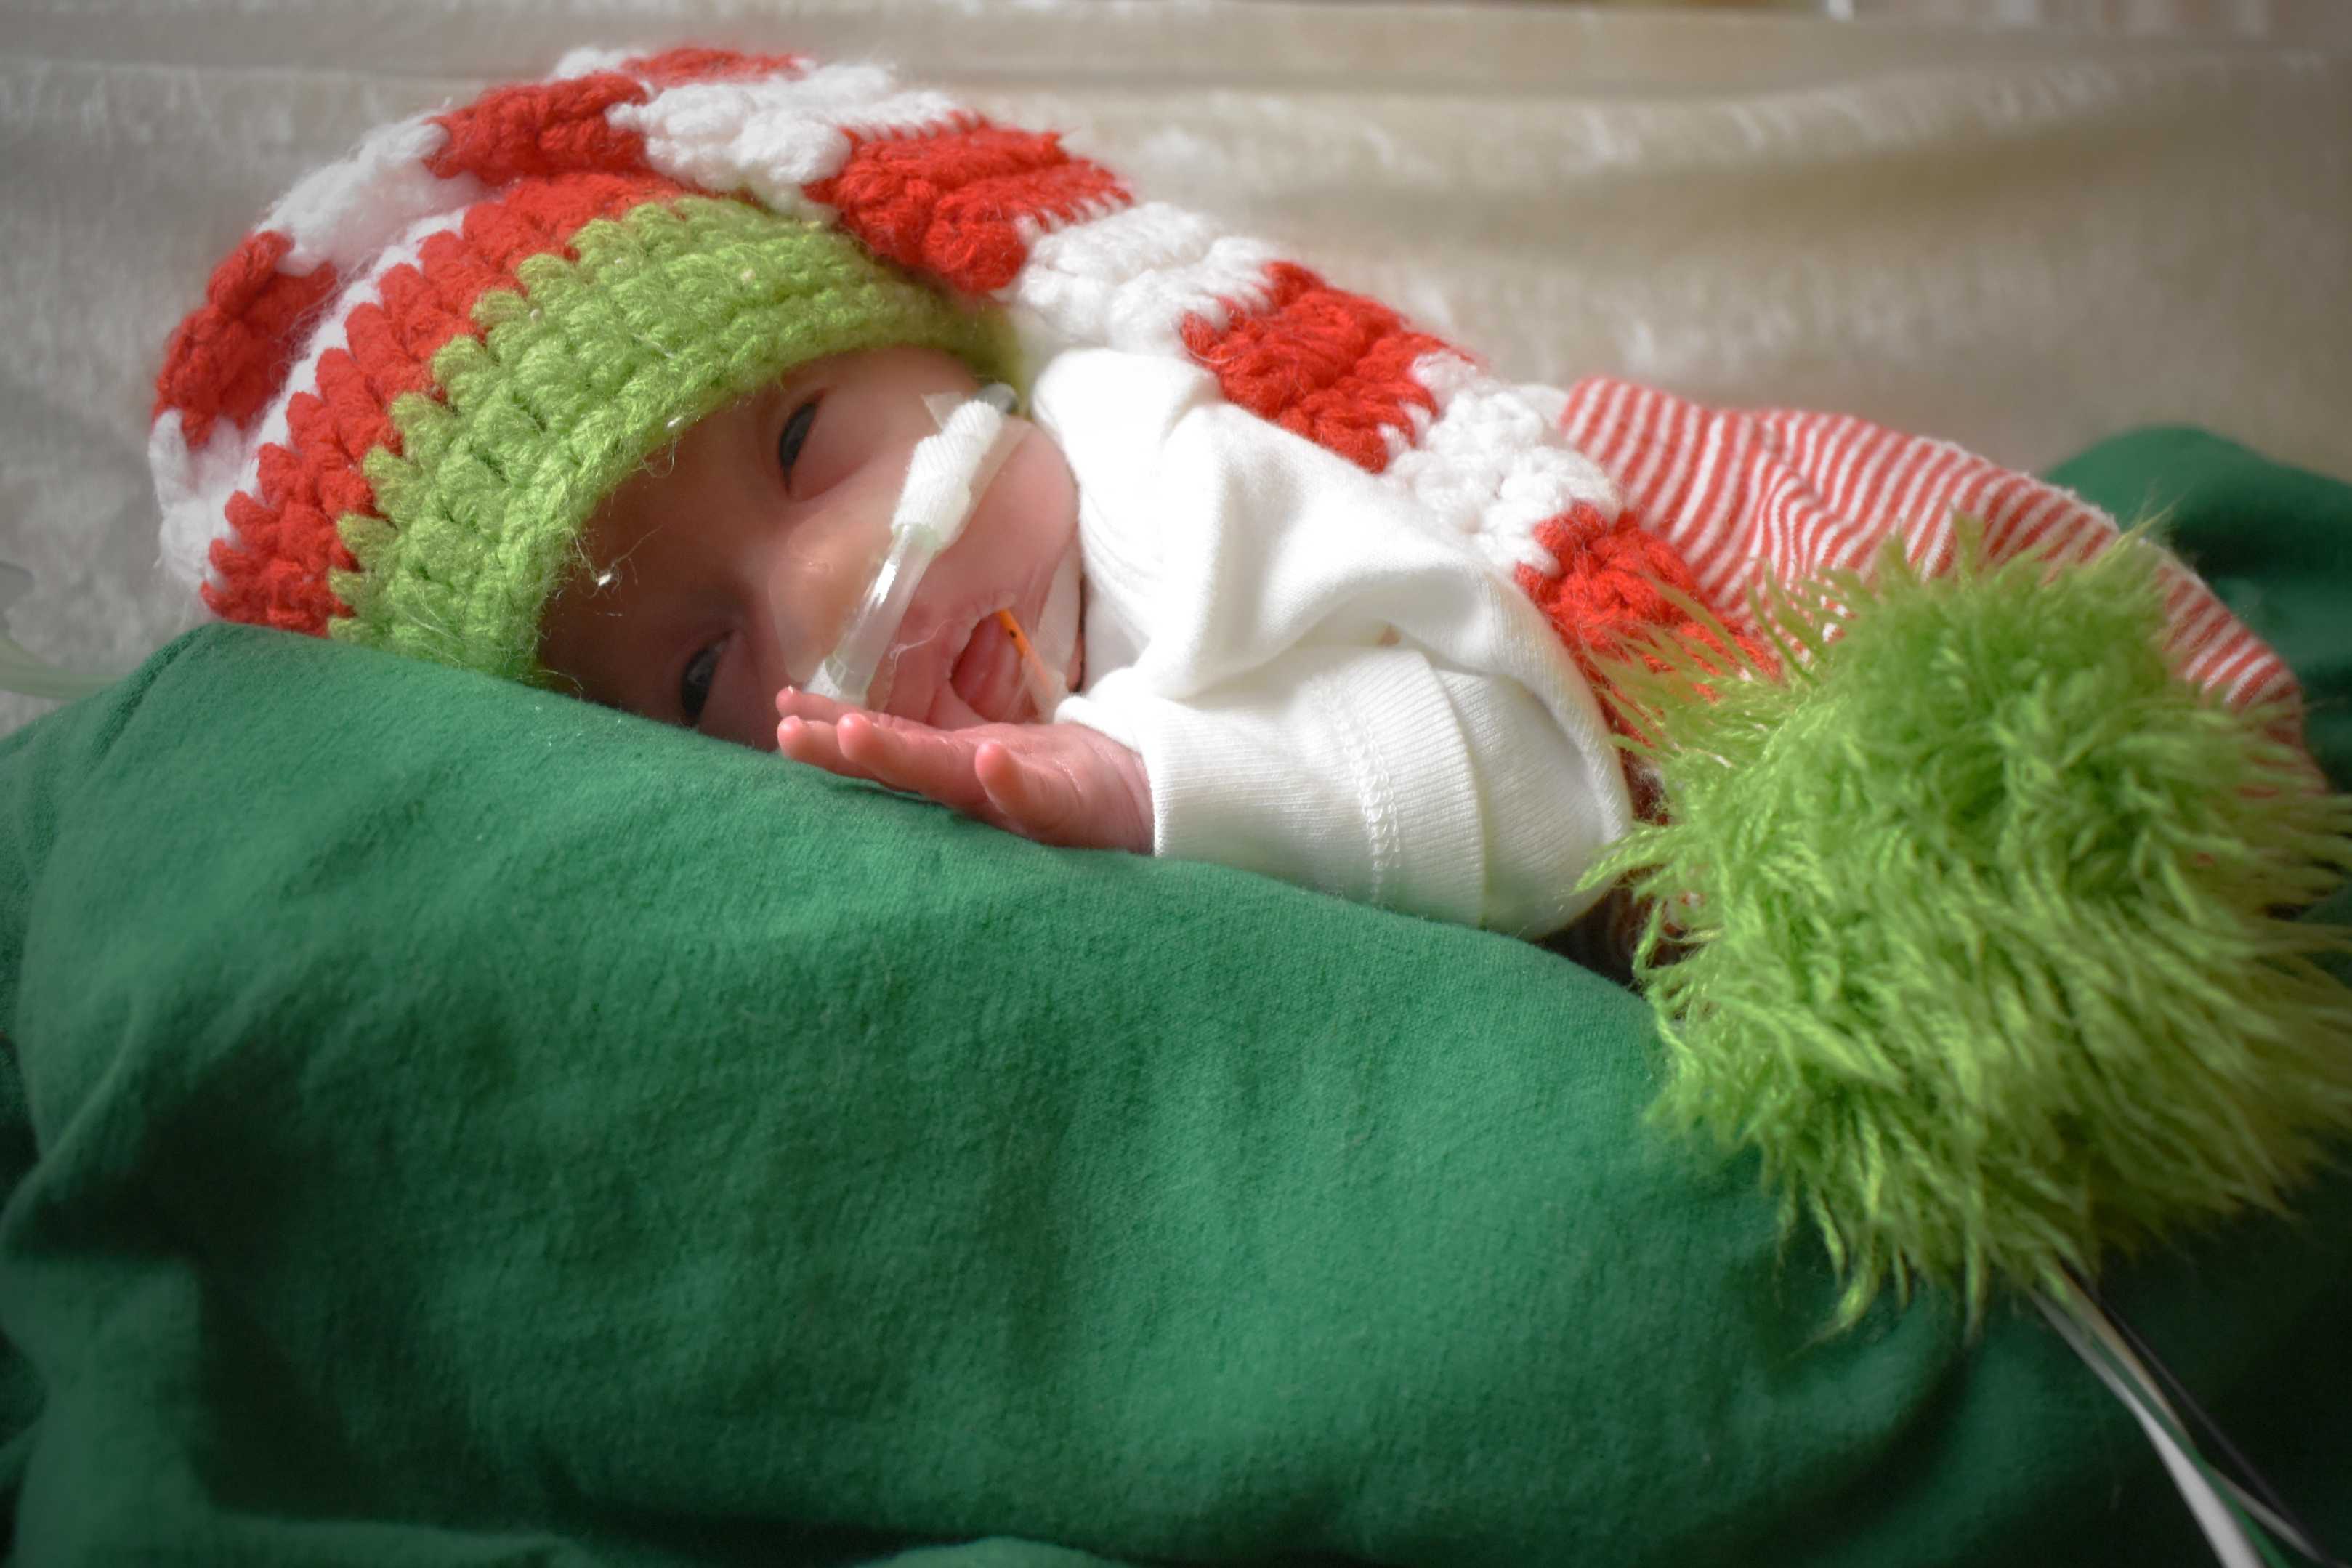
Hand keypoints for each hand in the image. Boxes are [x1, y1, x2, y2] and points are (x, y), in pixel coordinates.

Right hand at [775, 687, 1151, 853]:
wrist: (1141, 799)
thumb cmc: (1057, 779)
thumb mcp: (987, 756)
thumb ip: (924, 744)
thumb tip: (850, 718)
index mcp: (953, 772)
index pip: (885, 746)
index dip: (833, 733)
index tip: (781, 714)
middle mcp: (973, 791)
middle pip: (904, 766)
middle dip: (850, 751)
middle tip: (789, 736)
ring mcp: (1016, 800)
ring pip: (951, 779)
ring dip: (903, 759)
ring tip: (852, 735)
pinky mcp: (1065, 809)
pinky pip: (1036, 795)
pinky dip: (1010, 781)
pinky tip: (988, 760)